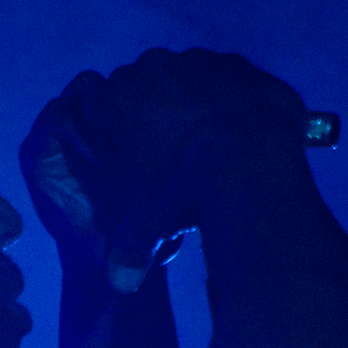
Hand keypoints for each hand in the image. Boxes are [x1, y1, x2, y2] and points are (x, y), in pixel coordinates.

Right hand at [20, 50, 306, 291]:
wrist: (249, 161)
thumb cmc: (183, 185)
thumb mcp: (151, 222)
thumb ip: (131, 248)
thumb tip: (121, 286)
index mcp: (118, 98)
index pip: (99, 101)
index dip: (113, 126)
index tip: (131, 151)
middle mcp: (154, 68)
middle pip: (144, 85)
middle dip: (154, 111)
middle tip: (172, 150)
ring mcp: (200, 61)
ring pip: (188, 76)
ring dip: (195, 100)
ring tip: (212, 141)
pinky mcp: (242, 64)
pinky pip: (232, 78)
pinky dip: (235, 98)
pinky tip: (243, 130)